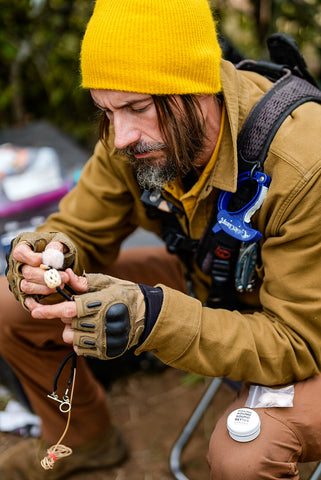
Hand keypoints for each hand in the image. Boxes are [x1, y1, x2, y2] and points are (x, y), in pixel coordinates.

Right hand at [6, 231, 76, 308]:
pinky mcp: (27, 291)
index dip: (33, 258)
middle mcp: (19, 265)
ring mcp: (21, 279)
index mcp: (23, 249)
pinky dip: (40, 298)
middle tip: (64, 277)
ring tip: (61, 284)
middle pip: (27, 273)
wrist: (58, 259)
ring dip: (46, 288)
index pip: (20, 253)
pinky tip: (54, 293)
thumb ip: (56, 247)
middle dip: (46, 276)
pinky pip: (29, 299)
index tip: (46, 261)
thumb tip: (53, 257)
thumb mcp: (58, 242)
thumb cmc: (56, 249)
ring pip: (27, 287)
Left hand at [26, 270, 145, 359]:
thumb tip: (66, 277)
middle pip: (67, 323)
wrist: (146, 315)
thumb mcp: (107, 282)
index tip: (35, 311)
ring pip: (71, 338)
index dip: (49, 311)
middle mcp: (100, 323)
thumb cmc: (124, 294)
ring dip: (73, 330)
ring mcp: (103, 339)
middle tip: (80, 310)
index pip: (68, 309)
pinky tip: (93, 332)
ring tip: (86, 322)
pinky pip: (80, 349)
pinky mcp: (104, 351)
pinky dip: (81, 341)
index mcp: (99, 303)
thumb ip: (85, 281)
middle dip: (66, 316)